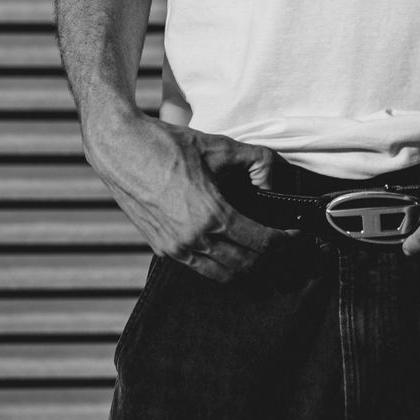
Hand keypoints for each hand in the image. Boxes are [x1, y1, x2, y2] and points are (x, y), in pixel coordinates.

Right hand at [85, 113, 299, 283]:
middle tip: (291, 252)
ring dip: (249, 271)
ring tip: (267, 258)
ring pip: (224, 275)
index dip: (288, 244)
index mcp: (211, 216)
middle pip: (247, 267)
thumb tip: (278, 178)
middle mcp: (193, 240)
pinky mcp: (161, 248)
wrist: (120, 148)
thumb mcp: (219, 146)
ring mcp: (175, 248)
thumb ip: (257, 161)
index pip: (263, 245)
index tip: (299, 237)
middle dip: (275, 263)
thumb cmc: (166, 144)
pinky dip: (223, 267)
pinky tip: (233, 253)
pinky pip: (200, 269)